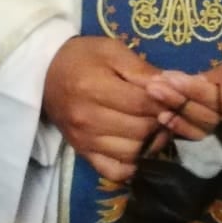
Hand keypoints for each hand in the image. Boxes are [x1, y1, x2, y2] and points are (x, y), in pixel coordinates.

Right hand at [43, 37, 160, 181]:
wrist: (46, 73)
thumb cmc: (83, 58)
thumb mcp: (112, 51)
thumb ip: (142, 69)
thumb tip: (173, 87)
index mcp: (95, 88)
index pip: (143, 104)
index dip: (167, 102)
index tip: (175, 97)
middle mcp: (88, 118)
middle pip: (140, 130)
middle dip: (161, 122)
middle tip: (167, 112)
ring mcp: (85, 140)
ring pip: (132, 153)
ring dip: (151, 142)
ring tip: (155, 127)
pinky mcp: (83, 153)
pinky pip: (114, 171)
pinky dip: (132, 166)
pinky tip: (139, 150)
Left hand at [145, 41, 221, 150]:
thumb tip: (189, 83)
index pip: (221, 101)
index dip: (190, 91)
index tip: (164, 78)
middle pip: (212, 120)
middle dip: (179, 104)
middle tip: (152, 89)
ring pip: (210, 134)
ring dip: (179, 121)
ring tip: (155, 106)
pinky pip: (214, 141)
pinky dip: (191, 132)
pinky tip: (170, 123)